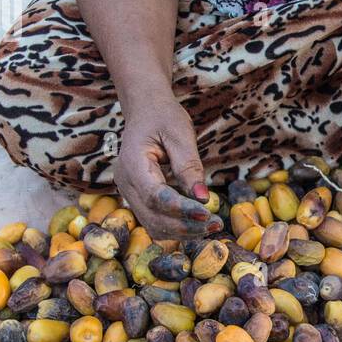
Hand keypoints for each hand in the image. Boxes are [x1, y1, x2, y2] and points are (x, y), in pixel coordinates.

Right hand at [113, 90, 223, 240]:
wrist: (146, 110)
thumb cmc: (163, 117)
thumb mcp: (180, 134)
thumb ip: (189, 166)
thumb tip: (203, 198)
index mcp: (132, 163)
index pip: (155, 196)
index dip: (181, 209)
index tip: (207, 214)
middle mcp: (125, 182)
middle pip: (153, 216)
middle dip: (185, 226)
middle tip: (216, 225)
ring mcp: (128, 192)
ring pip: (152, 224)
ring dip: (181, 231)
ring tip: (211, 227)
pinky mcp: (137, 198)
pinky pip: (154, 221)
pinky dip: (175, 227)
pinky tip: (197, 223)